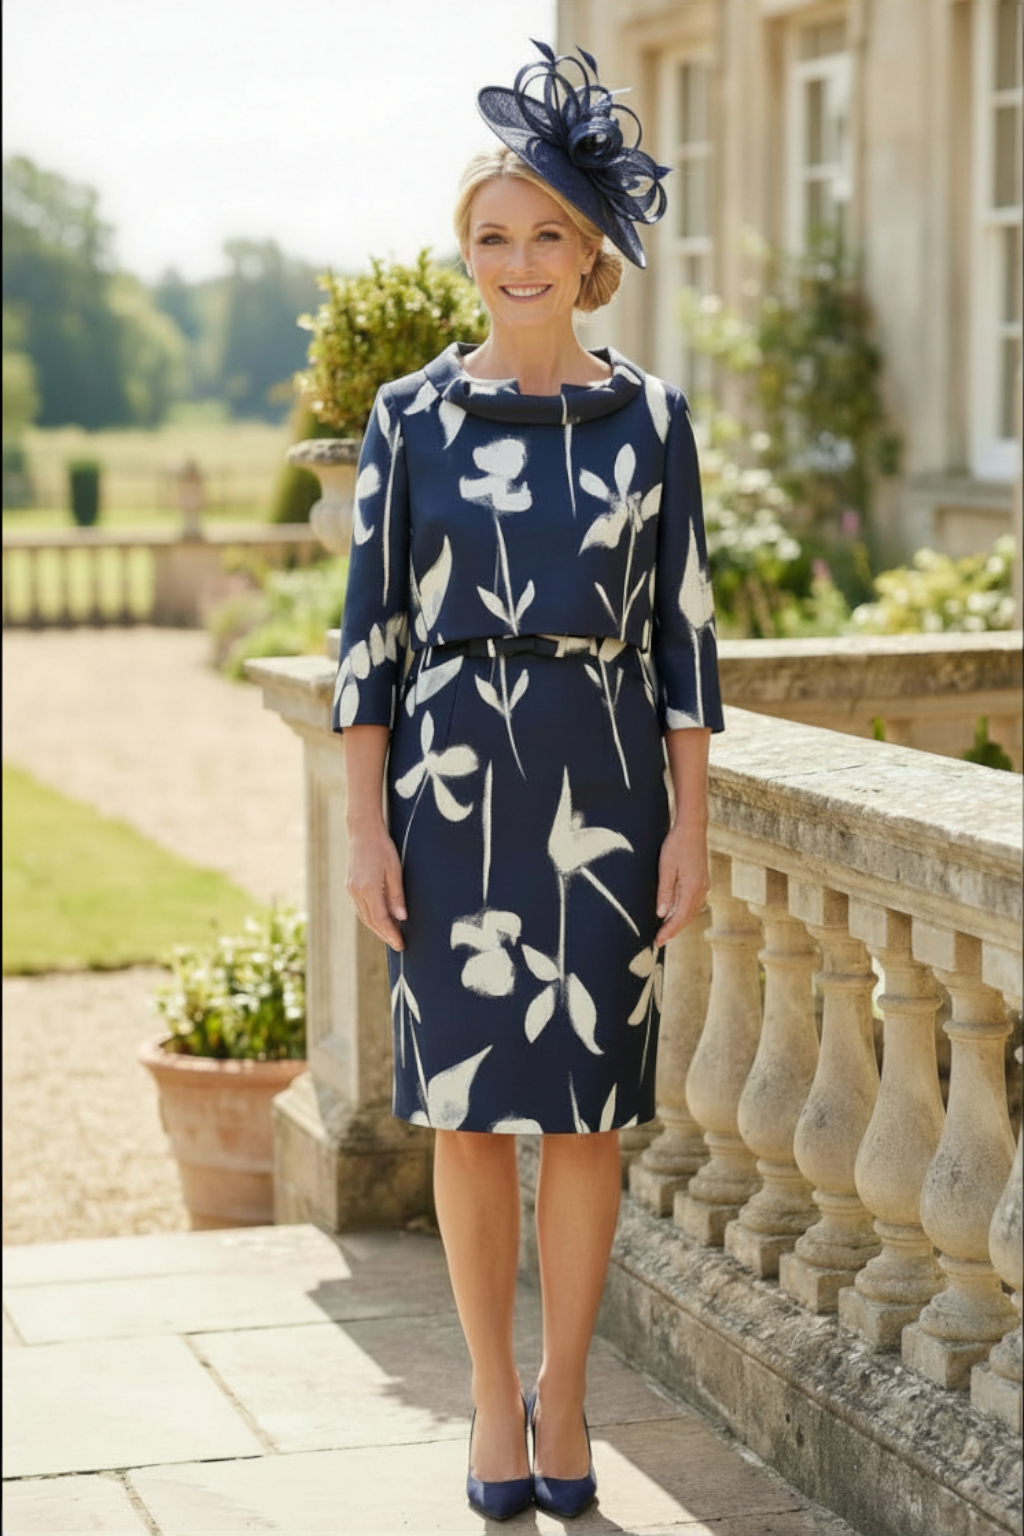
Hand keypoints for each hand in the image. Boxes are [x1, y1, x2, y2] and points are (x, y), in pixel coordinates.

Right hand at [346, 819, 406, 950]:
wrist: (362, 831)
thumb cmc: (382, 847)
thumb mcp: (394, 870)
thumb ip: (396, 895)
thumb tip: (401, 918)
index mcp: (368, 888)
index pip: (381, 919)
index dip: (391, 934)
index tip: (400, 944)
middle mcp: (356, 892)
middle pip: (371, 921)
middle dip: (385, 934)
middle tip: (398, 944)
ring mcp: (351, 889)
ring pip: (364, 916)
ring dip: (377, 928)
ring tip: (392, 934)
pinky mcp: (350, 886)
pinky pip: (360, 908)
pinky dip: (371, 917)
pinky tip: (380, 919)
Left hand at [654, 822, 709, 946]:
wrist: (692, 827)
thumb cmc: (676, 845)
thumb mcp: (666, 868)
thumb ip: (665, 892)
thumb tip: (662, 914)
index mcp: (692, 888)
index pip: (679, 918)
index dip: (668, 931)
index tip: (657, 941)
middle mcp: (701, 889)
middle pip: (687, 917)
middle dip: (673, 930)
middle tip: (659, 940)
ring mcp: (704, 885)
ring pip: (692, 911)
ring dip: (680, 922)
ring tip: (666, 931)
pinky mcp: (702, 880)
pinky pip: (694, 902)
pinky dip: (685, 912)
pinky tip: (676, 913)